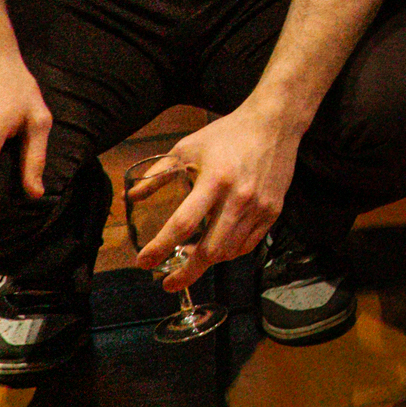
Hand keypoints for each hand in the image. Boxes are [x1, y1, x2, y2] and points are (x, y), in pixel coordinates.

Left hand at [135, 106, 302, 291]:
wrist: (274, 123)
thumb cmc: (227, 134)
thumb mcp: (188, 149)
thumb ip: (158, 174)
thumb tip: (131, 197)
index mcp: (214, 180)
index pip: (184, 224)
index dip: (161, 247)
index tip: (143, 261)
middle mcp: (238, 197)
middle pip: (210, 250)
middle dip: (186, 272)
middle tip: (168, 282)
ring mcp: (259, 206)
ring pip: (229, 251)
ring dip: (207, 263)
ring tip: (192, 261)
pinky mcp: (273, 211)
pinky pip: (248, 245)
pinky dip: (230, 253)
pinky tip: (218, 249)